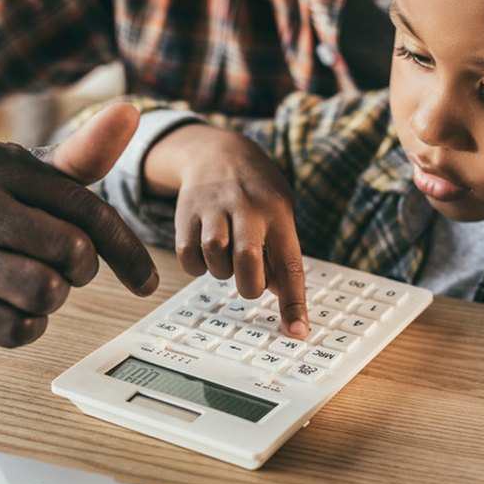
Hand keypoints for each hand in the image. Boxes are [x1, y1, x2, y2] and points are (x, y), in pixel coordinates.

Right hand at [0, 103, 157, 346]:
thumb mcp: (28, 169)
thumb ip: (83, 153)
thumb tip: (130, 112)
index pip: (87, 210)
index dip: (126, 250)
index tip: (146, 281)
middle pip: (71, 253)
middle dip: (81, 269)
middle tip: (64, 268)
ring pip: (45, 293)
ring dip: (55, 296)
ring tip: (34, 282)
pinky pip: (15, 329)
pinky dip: (28, 325)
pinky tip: (11, 305)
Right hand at [156, 125, 308, 337]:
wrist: (217, 151)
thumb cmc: (256, 192)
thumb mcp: (280, 213)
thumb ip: (281, 254)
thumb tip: (279, 295)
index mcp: (278, 212)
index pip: (290, 264)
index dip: (293, 302)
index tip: (297, 332)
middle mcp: (247, 207)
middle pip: (247, 260)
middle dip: (249, 285)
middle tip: (249, 284)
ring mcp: (214, 208)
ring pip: (215, 257)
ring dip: (222, 272)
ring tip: (227, 259)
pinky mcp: (186, 213)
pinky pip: (188, 256)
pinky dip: (197, 266)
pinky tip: (206, 254)